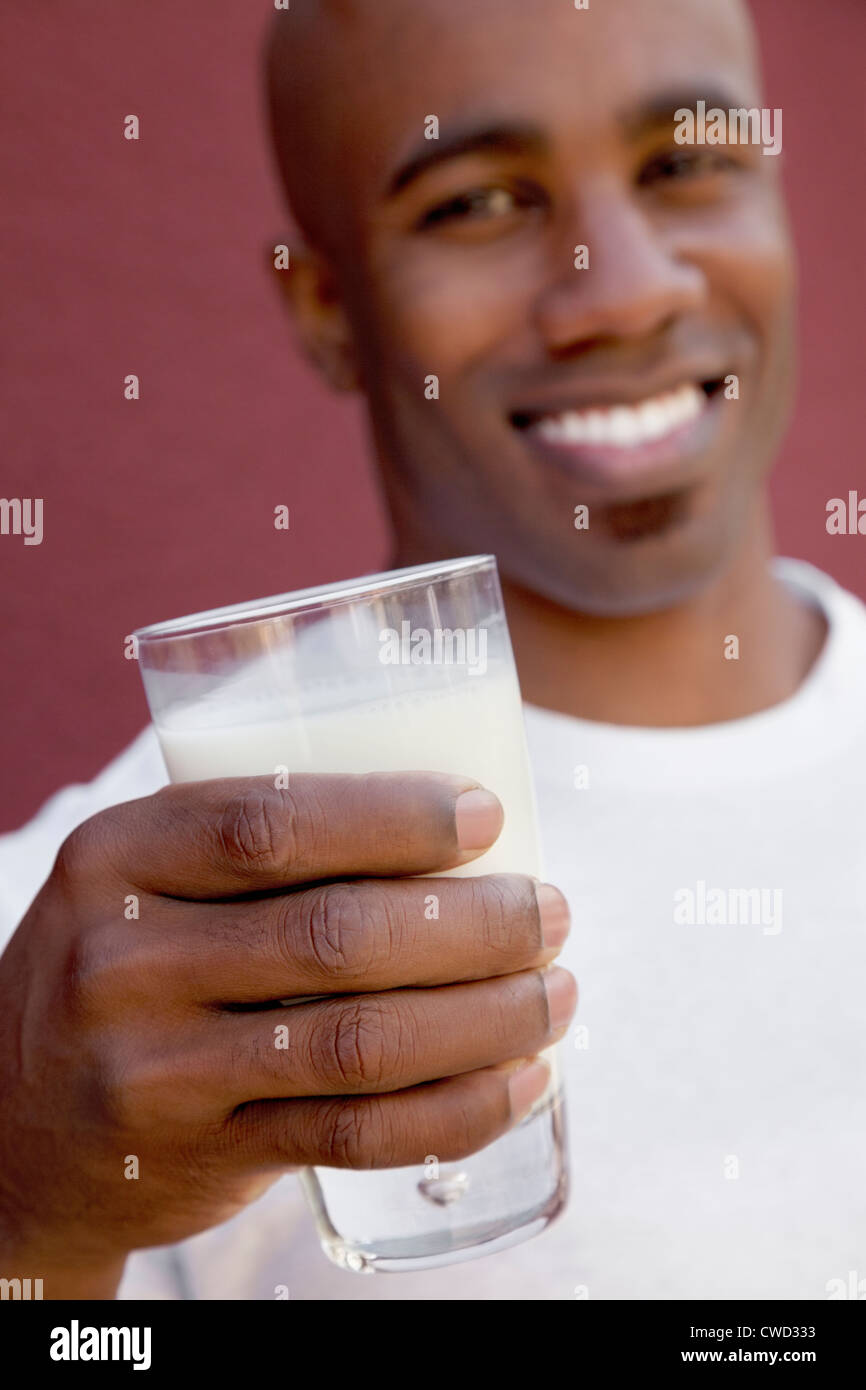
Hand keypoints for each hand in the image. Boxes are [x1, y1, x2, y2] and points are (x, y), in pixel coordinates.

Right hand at [0, 772, 575, 1296]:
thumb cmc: (122, 962)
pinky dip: (455, 1110)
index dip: (393, 816)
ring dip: (486, 1018)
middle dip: (471, 924)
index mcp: (117, 856)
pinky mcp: (199, 1157)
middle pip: (332, 934)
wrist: (13, 1120)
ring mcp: (156, 1070)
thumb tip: (453, 821)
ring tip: (558, 992)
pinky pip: (352, 1137)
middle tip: (548, 911)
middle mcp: (123, 959)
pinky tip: (521, 1080)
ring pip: (357, 1043)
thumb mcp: (142, 880)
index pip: (266, 822)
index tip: (489, 814)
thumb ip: (250, 849)